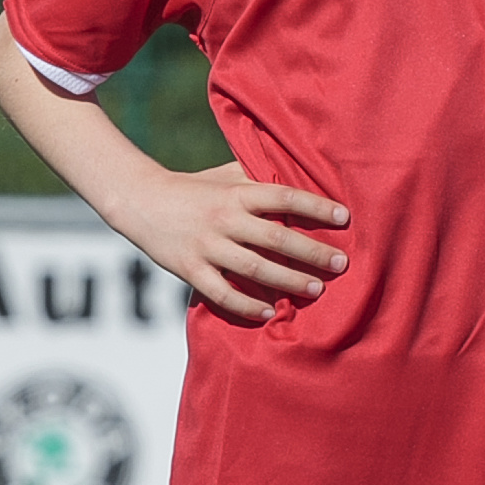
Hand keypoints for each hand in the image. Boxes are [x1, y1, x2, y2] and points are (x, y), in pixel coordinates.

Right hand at [119, 158, 348, 323]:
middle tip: (341, 264)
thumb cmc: (194, 188)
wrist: (139, 201)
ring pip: (254, 268)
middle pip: (276, 237)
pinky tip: (268, 311)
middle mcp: (225, 218)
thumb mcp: (225, 174)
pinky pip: (221, 292)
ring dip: (288, 280)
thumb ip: (258, 177)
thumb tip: (298, 172)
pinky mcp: (190, 269)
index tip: (345, 217)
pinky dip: (245, 305)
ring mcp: (207, 245)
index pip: (284, 197)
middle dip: (312, 252)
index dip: (315, 207)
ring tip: (317, 290)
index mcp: (237, 193)